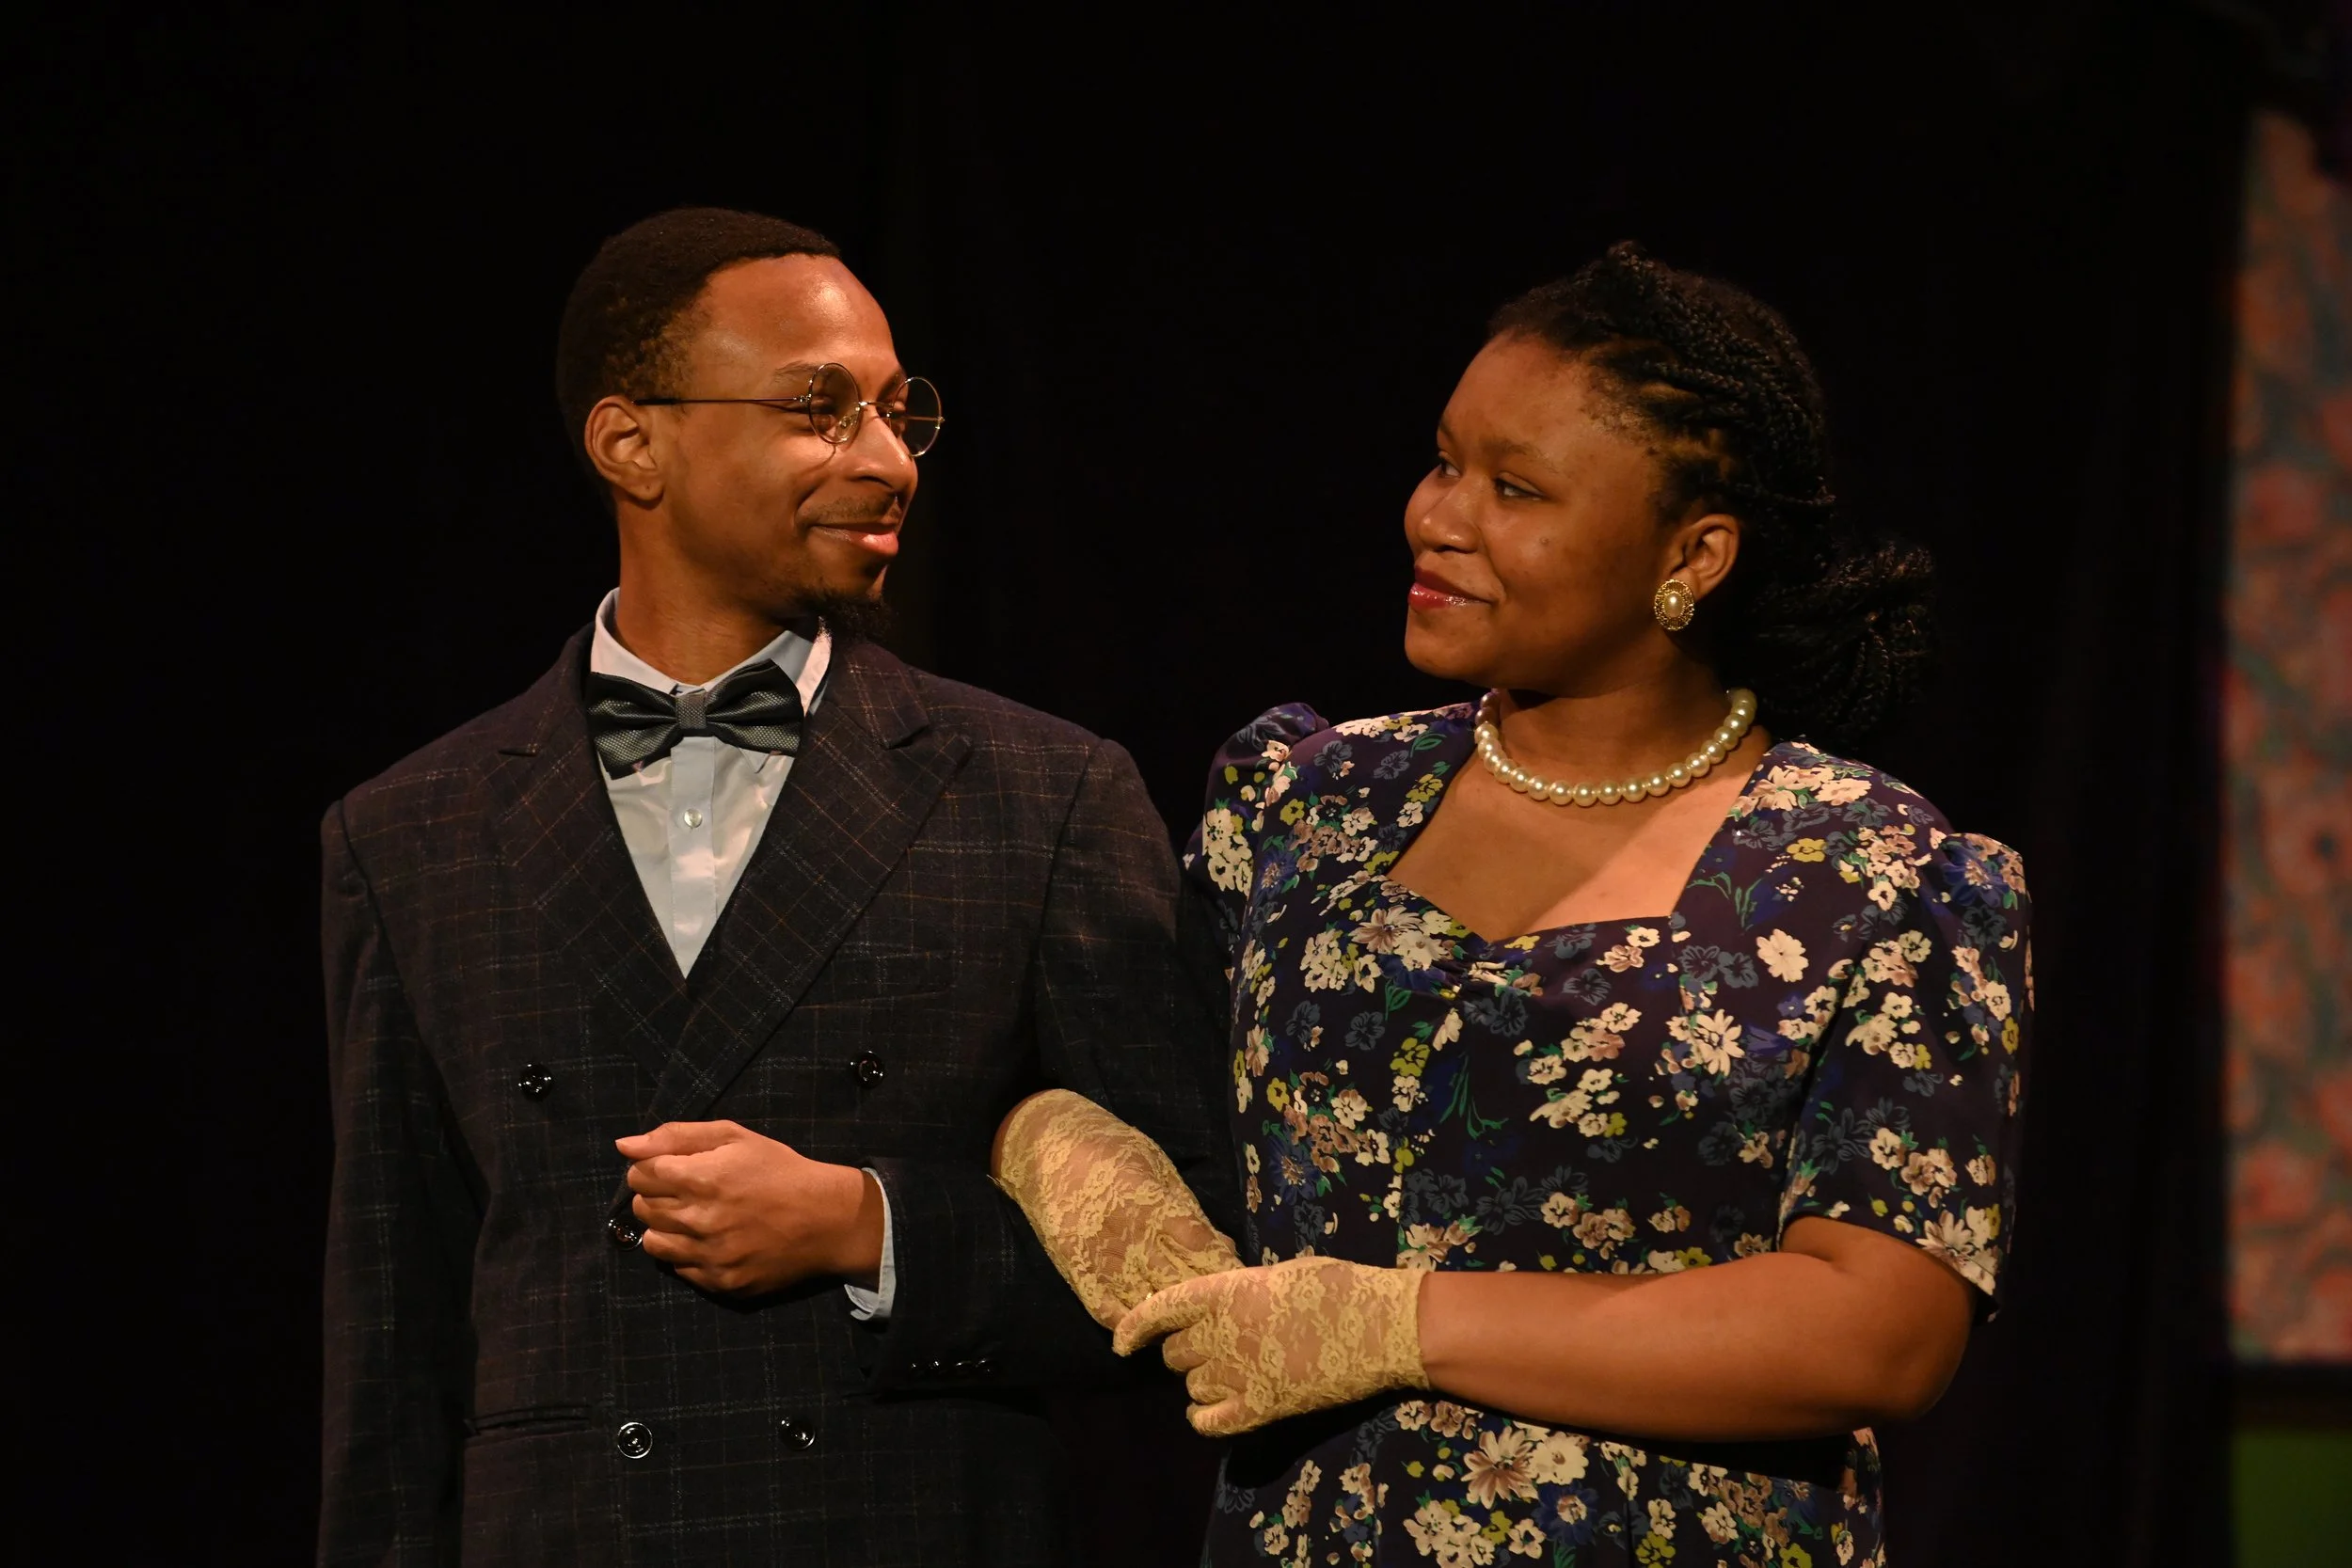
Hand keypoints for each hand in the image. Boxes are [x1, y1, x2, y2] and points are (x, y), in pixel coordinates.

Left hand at [616, 1121, 882, 1297]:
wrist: (826, 1219)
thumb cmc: (779, 1170)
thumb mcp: (735, 1137)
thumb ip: (676, 1136)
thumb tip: (624, 1145)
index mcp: (702, 1178)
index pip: (640, 1174)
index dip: (651, 1167)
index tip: (671, 1168)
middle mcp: (699, 1220)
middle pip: (643, 1208)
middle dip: (657, 1195)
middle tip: (687, 1190)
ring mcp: (709, 1256)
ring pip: (653, 1243)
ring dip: (665, 1226)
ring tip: (693, 1217)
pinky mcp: (719, 1282)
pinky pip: (679, 1268)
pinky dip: (688, 1252)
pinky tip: (712, 1239)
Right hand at [991, 1089, 1241, 1327]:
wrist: (1044, 1148)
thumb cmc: (1109, 1148)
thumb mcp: (1157, 1166)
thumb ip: (1188, 1211)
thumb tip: (1223, 1246)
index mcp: (1153, 1204)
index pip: (1200, 1249)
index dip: (1225, 1271)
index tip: (1246, 1286)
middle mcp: (1129, 1239)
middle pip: (1178, 1283)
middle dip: (1206, 1299)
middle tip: (1231, 1315)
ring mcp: (1100, 1261)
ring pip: (1146, 1307)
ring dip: (1173, 1319)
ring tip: (1198, 1329)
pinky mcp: (1076, 1274)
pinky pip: (1109, 1314)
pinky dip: (1134, 1327)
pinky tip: (1153, 1330)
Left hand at [1112, 1255, 1428, 1435]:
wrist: (1381, 1327)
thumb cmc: (1338, 1287)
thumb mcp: (1280, 1274)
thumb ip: (1242, 1291)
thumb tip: (1223, 1304)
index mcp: (1227, 1292)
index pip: (1160, 1310)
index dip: (1133, 1327)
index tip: (1122, 1342)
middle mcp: (1224, 1334)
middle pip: (1174, 1354)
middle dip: (1182, 1352)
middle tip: (1209, 1347)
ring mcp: (1243, 1374)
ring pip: (1191, 1387)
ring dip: (1199, 1382)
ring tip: (1224, 1373)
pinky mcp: (1264, 1408)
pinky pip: (1211, 1422)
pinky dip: (1203, 1419)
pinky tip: (1208, 1412)